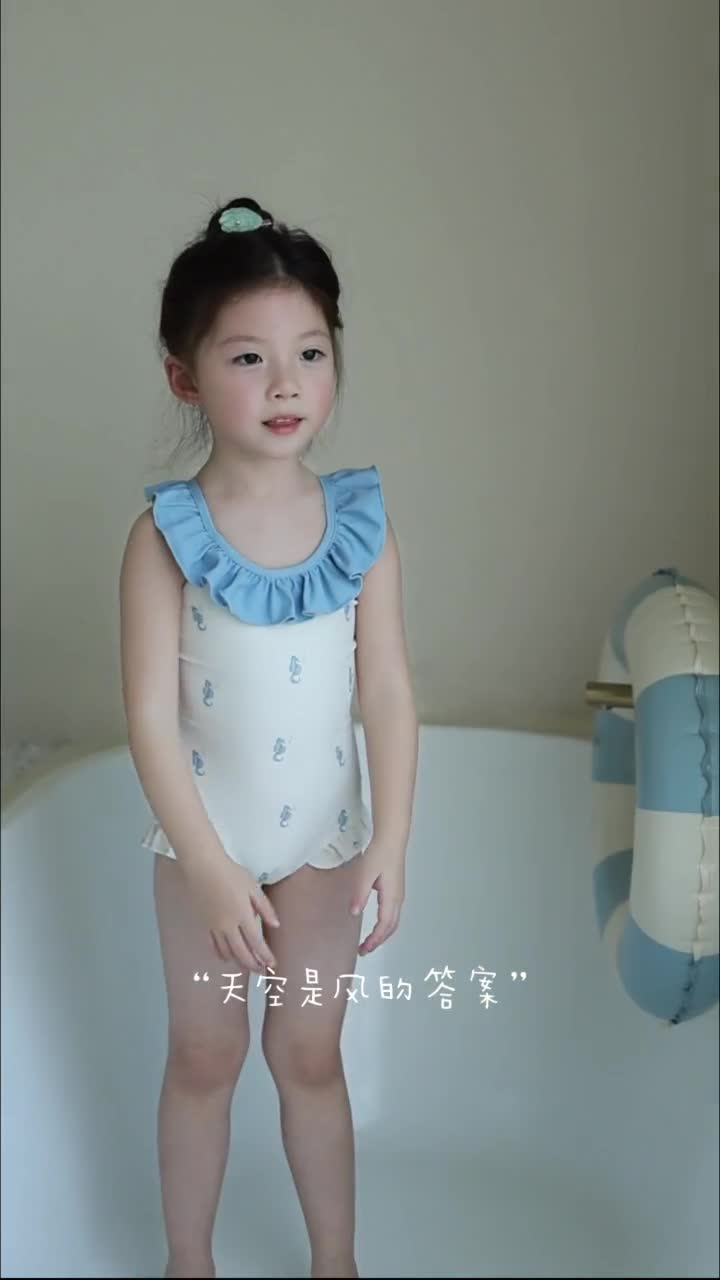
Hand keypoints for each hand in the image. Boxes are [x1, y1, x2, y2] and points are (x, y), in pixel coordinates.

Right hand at [181, 854, 279, 973]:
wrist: (203, 867)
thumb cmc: (230, 873)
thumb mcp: (253, 887)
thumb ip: (265, 908)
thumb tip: (276, 925)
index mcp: (243, 915)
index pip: (256, 942)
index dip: (265, 956)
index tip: (272, 964)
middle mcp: (228, 925)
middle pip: (242, 953)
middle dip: (253, 965)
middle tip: (262, 971)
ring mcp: (214, 927)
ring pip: (227, 952)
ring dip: (239, 962)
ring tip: (248, 966)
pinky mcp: (204, 924)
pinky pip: (213, 946)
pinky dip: (221, 955)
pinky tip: (227, 958)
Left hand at [350, 839, 405, 955]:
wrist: (392, 839)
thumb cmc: (379, 854)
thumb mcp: (365, 873)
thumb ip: (360, 894)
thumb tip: (354, 912)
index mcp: (391, 897)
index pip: (383, 925)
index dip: (374, 940)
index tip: (363, 949)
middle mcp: (398, 899)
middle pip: (391, 928)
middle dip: (378, 941)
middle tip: (364, 950)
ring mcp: (398, 895)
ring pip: (393, 922)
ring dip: (382, 934)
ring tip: (369, 941)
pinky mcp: (396, 890)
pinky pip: (392, 914)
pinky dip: (385, 925)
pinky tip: (375, 925)